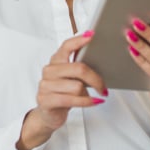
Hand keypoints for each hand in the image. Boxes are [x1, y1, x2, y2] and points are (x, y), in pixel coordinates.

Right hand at [17, 31, 106, 149]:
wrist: (49, 114)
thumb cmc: (64, 93)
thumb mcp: (72, 77)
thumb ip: (80, 66)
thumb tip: (98, 54)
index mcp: (56, 60)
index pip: (67, 46)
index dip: (79, 40)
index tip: (92, 35)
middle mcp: (49, 70)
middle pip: (78, 68)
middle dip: (96, 79)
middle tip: (103, 87)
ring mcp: (45, 85)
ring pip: (77, 86)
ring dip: (89, 93)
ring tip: (92, 96)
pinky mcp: (45, 100)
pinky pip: (71, 100)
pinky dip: (86, 102)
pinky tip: (93, 102)